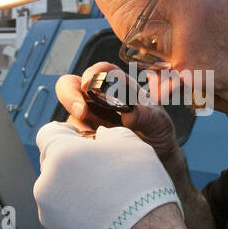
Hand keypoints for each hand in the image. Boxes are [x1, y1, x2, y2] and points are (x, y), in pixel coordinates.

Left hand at [33, 122, 182, 228]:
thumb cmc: (142, 192)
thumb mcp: (133, 146)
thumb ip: (110, 134)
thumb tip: (102, 136)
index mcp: (62, 154)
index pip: (48, 132)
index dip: (67, 132)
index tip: (83, 139)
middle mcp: (47, 182)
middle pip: (52, 162)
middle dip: (72, 161)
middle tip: (101, 168)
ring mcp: (48, 212)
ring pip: (56, 190)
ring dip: (74, 188)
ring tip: (105, 196)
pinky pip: (62, 214)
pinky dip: (76, 211)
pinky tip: (101, 215)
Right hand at [55, 63, 178, 162]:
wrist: (156, 158)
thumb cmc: (157, 132)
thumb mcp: (158, 122)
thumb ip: (146, 116)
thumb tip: (128, 113)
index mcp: (119, 86)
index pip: (102, 70)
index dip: (93, 73)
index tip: (89, 85)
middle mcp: (99, 98)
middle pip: (72, 85)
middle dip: (70, 95)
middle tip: (81, 112)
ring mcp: (89, 118)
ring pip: (71, 115)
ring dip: (78, 126)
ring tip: (96, 140)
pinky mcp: (83, 137)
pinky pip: (71, 138)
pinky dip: (77, 143)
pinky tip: (92, 151)